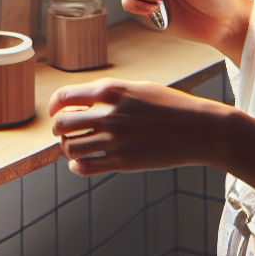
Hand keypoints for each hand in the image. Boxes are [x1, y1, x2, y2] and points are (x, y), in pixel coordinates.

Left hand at [48, 79, 233, 175]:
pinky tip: (80, 163)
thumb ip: (111, 93)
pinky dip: (76, 166)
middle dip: (58, 129)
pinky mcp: (123, 162)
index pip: (64, 97)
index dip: (54, 106)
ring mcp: (116, 140)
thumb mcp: (140, 88)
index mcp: (112, 91)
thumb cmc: (172, 107)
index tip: (56, 113)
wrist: (200, 129)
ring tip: (75, 148)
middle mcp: (110, 114)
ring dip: (67, 148)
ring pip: (71, 147)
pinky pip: (85, 167)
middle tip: (63, 133)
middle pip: (62, 124)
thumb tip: (85, 100)